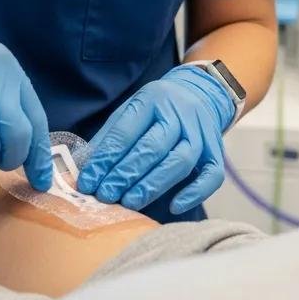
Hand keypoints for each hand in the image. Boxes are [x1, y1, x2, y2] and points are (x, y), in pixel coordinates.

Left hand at [77, 63, 234, 214]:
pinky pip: (212, 173)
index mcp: (151, 99)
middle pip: (153, 146)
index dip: (105, 158)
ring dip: (154, 184)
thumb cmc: (156, 110)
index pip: (126, 131)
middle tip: (106, 195)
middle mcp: (179, 112)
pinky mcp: (216, 149)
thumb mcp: (130, 112)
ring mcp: (201, 131)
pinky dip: (195, 192)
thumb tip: (82, 172)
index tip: (88, 182)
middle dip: (126, 174)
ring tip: (131, 202)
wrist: (199, 93)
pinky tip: (175, 206)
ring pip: (181, 160)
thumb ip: (109, 139)